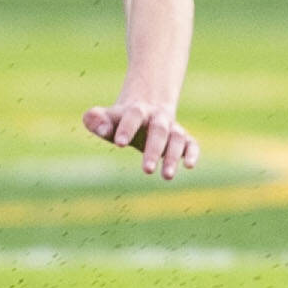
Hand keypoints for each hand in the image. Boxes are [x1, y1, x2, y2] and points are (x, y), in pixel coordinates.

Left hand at [83, 93, 199, 179]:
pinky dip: (193, 153)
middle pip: (159, 130)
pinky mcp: (184, 139)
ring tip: (166, 176)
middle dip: (154, 150)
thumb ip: (95, 120)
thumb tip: (103, 130)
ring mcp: (172, 128)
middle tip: (146, 171)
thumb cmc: (118, 121)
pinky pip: (192, 144)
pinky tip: (189, 166)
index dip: (127, 128)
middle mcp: (158, 118)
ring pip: (177, 139)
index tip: (119, 144)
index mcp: (137, 110)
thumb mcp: (103, 118)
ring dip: (173, 157)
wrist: (143, 112)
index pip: (133, 115)